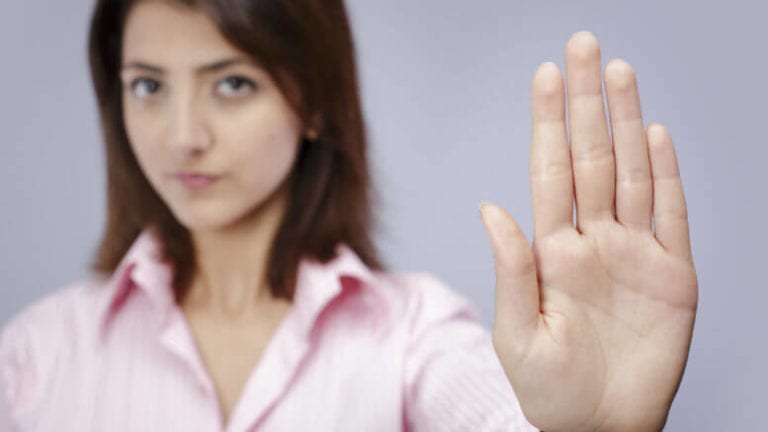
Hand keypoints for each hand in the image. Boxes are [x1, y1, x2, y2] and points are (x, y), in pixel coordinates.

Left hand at [479, 32, 697, 431]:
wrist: (597, 429)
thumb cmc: (549, 390)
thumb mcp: (518, 334)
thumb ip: (510, 270)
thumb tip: (489, 206)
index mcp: (551, 252)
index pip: (549, 172)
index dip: (548, 124)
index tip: (545, 75)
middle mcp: (592, 241)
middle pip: (590, 158)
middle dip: (586, 103)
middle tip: (583, 46)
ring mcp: (634, 255)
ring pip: (631, 174)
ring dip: (625, 123)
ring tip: (618, 72)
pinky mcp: (673, 278)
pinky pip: (670, 216)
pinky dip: (666, 175)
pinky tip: (654, 134)